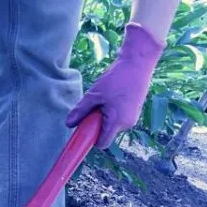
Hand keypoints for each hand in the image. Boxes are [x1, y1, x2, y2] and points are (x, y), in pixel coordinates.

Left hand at [66, 23, 164, 148]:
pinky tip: (113, 96)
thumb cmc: (116, 79)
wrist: (138, 63)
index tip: (84, 130)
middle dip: (97, 125)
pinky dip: (112, 112)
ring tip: (105, 99)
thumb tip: (68, 124)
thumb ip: (80, 111)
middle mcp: (127, 123)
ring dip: (104, 117)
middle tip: (94, 107)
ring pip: (112, 125)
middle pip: (106, 134)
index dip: (91, 139)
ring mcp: (133, 117)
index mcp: (116, 122)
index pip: (102, 144)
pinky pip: (119, 118)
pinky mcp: (135, 111)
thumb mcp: (94, 95)